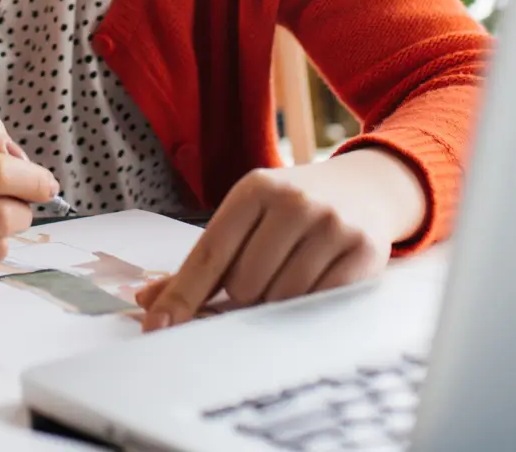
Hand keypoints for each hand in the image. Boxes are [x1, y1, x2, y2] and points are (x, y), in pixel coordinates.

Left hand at [136, 149, 426, 330]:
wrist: (366, 189)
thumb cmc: (293, 210)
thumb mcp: (248, 218)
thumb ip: (203, 261)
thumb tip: (149, 301)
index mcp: (254, 189)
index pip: (209, 253)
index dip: (183, 295)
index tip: (158, 326)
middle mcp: (293, 201)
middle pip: (244, 284)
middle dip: (246, 294)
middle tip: (265, 272)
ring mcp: (330, 224)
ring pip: (281, 298)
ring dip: (279, 301)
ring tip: (293, 272)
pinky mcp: (363, 250)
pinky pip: (320, 302)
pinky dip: (310, 303)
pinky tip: (318, 279)